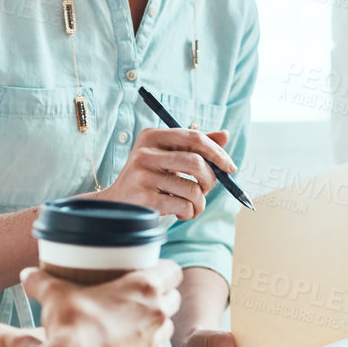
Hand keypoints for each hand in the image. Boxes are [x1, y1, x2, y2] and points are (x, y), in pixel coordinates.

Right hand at [22, 260, 182, 346]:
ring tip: (135, 320)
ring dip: (156, 323)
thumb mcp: (55, 295)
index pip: (173, 271)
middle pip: (174, 298)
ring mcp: (154, 339)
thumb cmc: (72, 326)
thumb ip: (42, 282)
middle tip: (143, 295)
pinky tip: (128, 344)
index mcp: (145, 286)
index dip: (165, 269)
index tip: (152, 269)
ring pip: (168, 327)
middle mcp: (157, 312)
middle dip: (163, 296)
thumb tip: (27, 276)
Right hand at [83, 127, 234, 219]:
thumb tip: (225, 135)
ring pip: (192, 189)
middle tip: (208, 189)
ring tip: (192, 205)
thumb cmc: (149, 178)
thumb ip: (194, 146)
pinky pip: (183, 206)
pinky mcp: (144, 199)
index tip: (230, 167)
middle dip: (211, 180)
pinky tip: (180, 212)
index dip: (217, 152)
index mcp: (152, 136)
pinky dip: (189, 212)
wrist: (117, 205)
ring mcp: (142, 176)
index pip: (194, 137)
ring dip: (200, 202)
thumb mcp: (168, 156)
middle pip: (196, 163)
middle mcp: (144, 153)